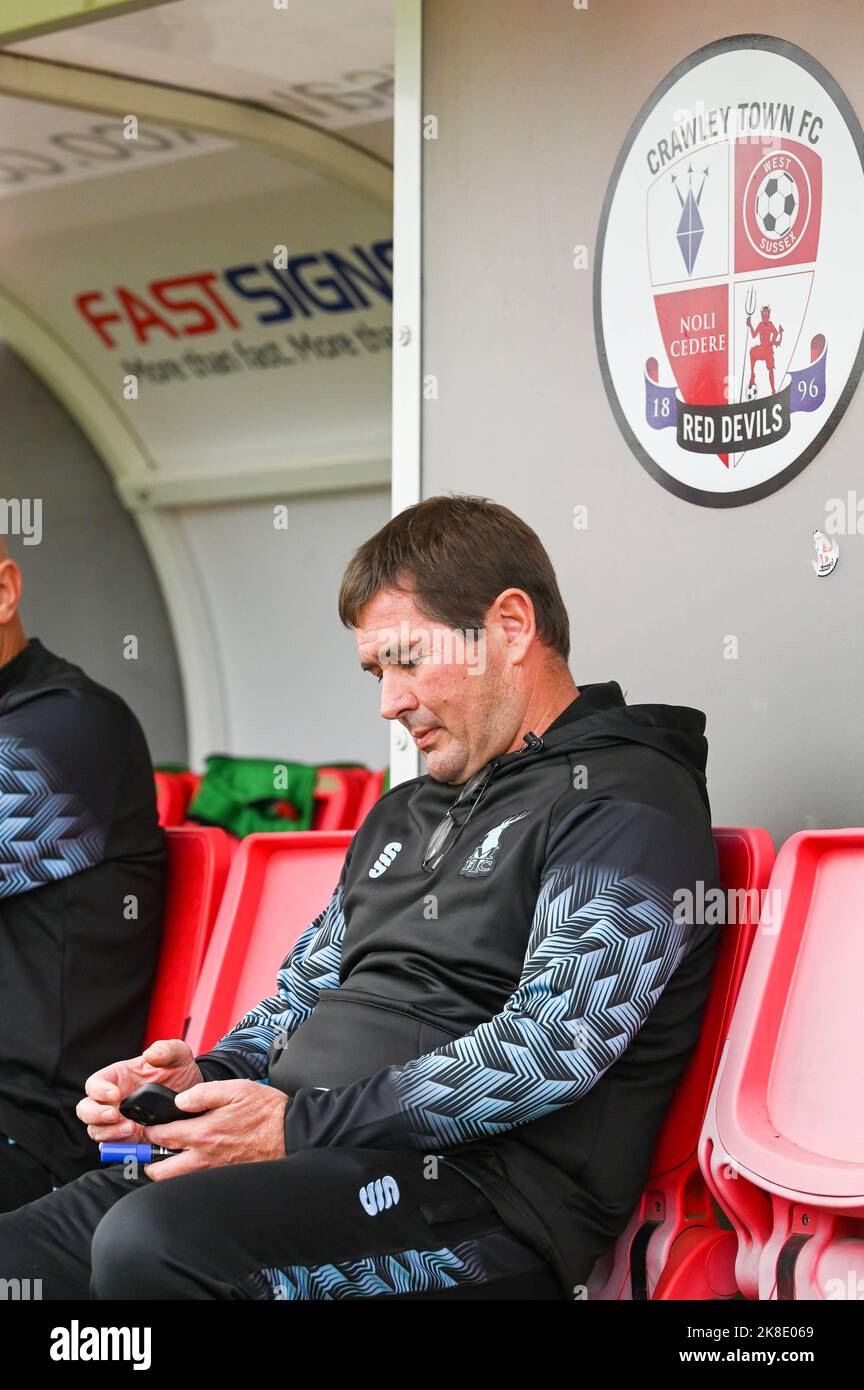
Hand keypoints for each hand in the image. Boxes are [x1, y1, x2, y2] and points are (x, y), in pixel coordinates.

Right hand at [77, 1039, 203, 1145]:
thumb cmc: (180, 1071)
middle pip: (86, 1109)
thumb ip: (166, 1050)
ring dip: (109, 1133)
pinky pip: (114, 1146)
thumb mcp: (178, 1055)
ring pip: (96, 1130)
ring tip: (132, 1129)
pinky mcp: (129, 1138)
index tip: (115, 1094)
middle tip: (115, 1115)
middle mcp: (113, 1100)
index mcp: (118, 1077)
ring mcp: (119, 1120)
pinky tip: (136, 1139)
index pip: (94, 1083)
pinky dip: (120, 1146)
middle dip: (95, 1115)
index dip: (98, 1090)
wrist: (193, 1097)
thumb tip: (151, 1054)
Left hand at [142, 1080, 288, 1180]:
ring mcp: (214, 1172)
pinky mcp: (224, 1179)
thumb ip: (203, 1093)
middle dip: (151, 1163)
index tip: (148, 1127)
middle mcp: (204, 1158)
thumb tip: (179, 1101)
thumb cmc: (266, 1111)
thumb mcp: (236, 1089)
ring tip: (169, 1160)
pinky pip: (197, 1183)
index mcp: (203, 1133)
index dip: (150, 1131)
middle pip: (162, 1171)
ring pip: (178, 1181)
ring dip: (168, 1172)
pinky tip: (194, 1165)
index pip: (162, 1137)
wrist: (291, 1133)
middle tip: (151, 1153)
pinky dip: (188, 1177)